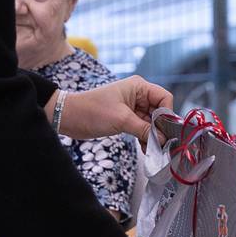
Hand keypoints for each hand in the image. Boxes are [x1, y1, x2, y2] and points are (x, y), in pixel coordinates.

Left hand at [57, 75, 171, 140]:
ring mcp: (132, 107)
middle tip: (161, 145)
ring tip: (153, 150)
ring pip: (151, 122)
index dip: (168, 114)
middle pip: (159, 111)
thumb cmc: (92, 111)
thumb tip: (162, 139)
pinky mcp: (126, 118)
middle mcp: (138, 95)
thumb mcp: (121, 120)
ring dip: (152, 135)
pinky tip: (146, 149)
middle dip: (160, 128)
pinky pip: (142, 128)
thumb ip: (144, 129)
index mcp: (139, 86)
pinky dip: (145, 138)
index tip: (166, 131)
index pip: (164, 98)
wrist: (68, 117)